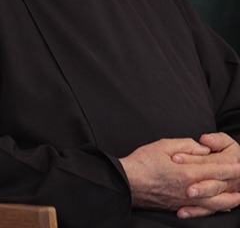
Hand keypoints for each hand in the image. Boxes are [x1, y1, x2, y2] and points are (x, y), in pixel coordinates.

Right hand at [119, 137, 239, 216]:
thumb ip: (186, 146)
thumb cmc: (143, 162)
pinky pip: (202, 210)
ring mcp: (184, 201)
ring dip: (228, 199)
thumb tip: (203, 149)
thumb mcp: (164, 145)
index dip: (228, 167)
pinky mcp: (178, 206)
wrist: (127, 183)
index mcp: (186, 172)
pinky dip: (214, 208)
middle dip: (232, 182)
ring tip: (238, 197)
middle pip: (217, 187)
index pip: (213, 169)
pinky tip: (219, 207)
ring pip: (212, 203)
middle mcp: (189, 190)